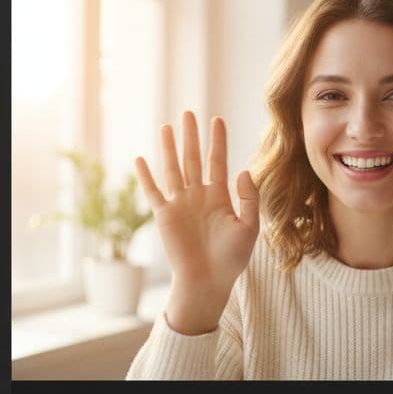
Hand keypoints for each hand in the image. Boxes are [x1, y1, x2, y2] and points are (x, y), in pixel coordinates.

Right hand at [134, 111, 259, 335]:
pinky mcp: (164, 216)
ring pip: (173, 169)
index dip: (217, 141)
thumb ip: (249, 198)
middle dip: (192, 136)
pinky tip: (142, 158)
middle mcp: (199, 196)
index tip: (217, 119)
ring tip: (167, 126)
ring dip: (169, 148)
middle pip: (193, 159)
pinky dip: (146, 176)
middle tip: (188, 113)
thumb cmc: (232, 258)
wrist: (209, 281)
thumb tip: (243, 169)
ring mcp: (180, 204)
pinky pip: (153, 192)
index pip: (218, 161)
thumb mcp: (250, 226)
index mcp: (220, 197)